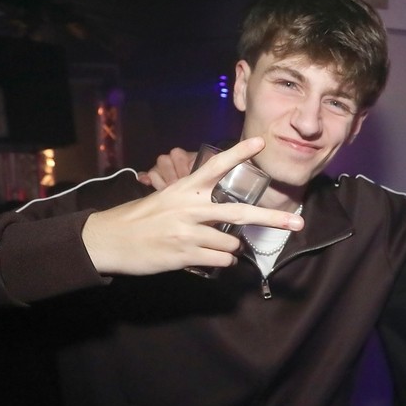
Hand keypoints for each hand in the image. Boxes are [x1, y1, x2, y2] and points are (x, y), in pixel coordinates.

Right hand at [83, 138, 302, 274]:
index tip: (261, 142)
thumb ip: (193, 199)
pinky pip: (220, 260)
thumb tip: (223, 211)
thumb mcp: (165, 198)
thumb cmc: (140, 218)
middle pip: (240, 211)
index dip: (239, 153)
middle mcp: (189, 208)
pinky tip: (212, 260)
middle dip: (272, 218)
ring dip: (231, 249)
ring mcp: (187, 232)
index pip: (216, 166)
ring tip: (215, 248)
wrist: (109, 240)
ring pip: (231, 243)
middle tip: (296, 223)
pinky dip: (223, 262)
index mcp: (184, 189)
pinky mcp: (184, 255)